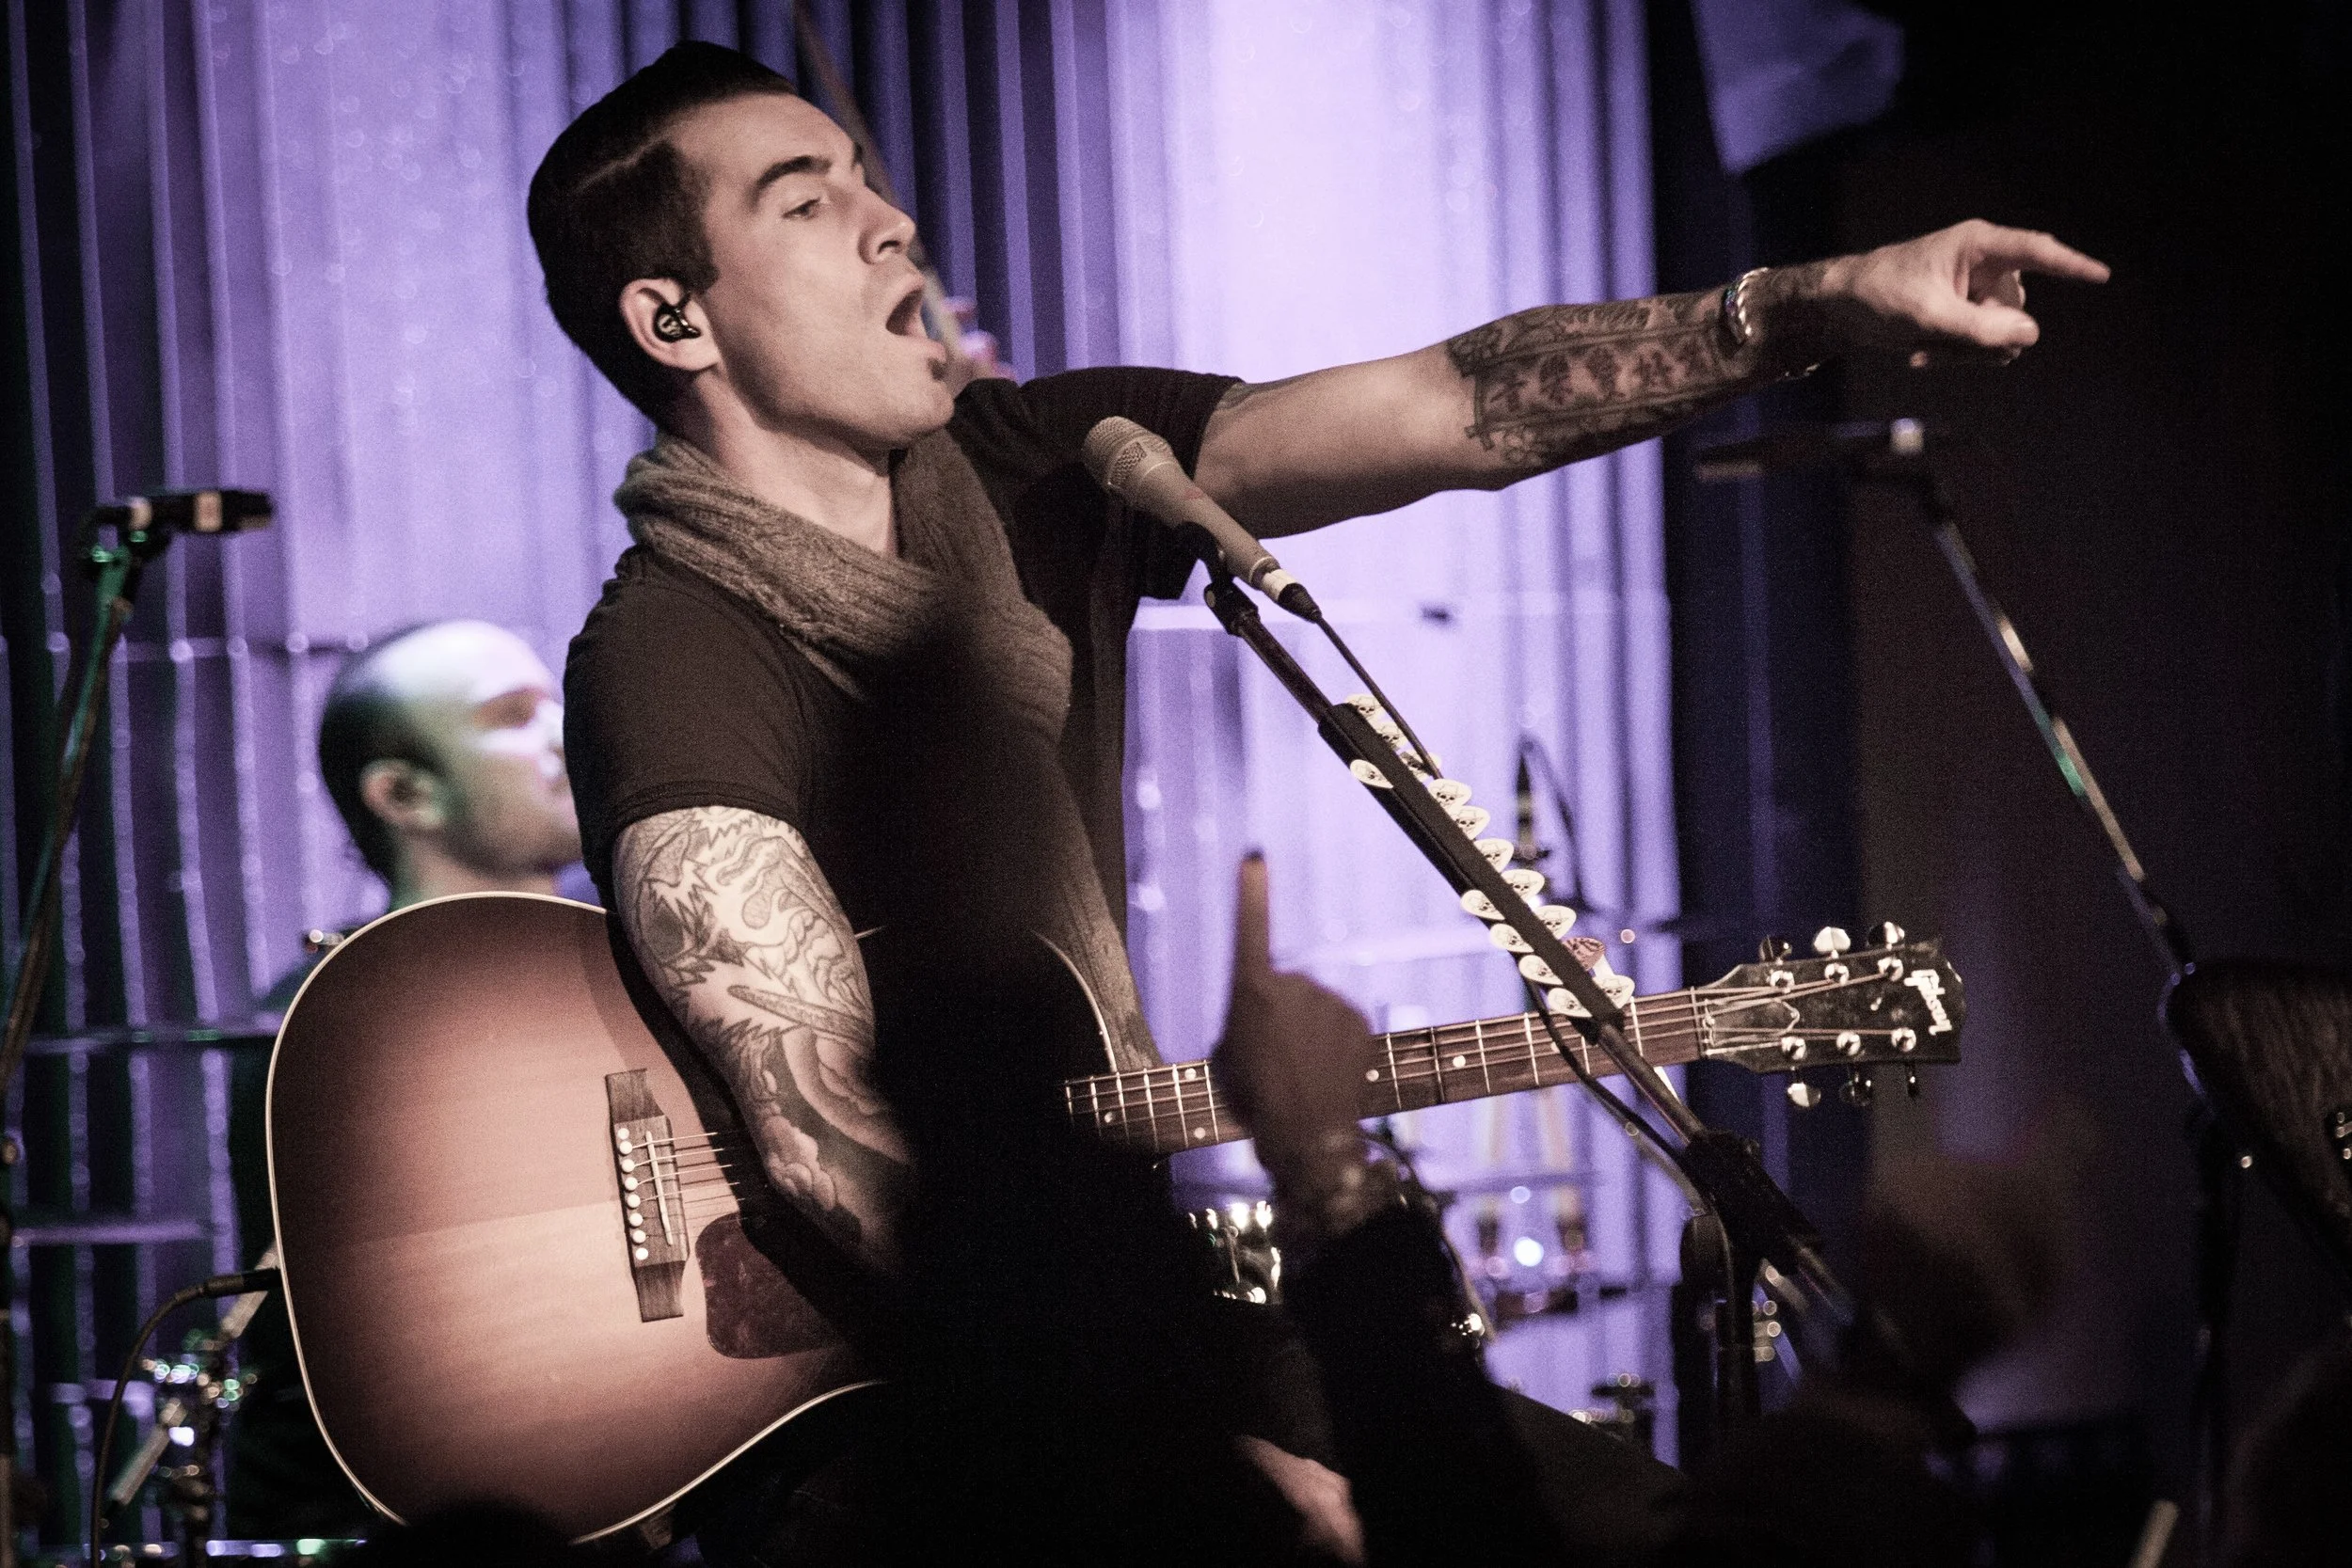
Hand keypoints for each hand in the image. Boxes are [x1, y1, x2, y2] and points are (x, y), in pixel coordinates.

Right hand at [1210, 854, 1376, 1176]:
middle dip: (1281, 1012)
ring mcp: (1331, 999)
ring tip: (1300, 1071)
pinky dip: (1336, 1040)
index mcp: (1252, 990)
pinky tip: (1326, 1071)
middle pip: (1286, 986)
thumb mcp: (1227, 1055)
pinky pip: (1341, 1021)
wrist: (1306, 1137)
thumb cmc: (1255, 1099)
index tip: (1255, 856)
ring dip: (1309, 1030)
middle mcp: (1295, 984)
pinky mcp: (1358, 1018)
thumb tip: (1265, 1014)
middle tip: (1273, 1057)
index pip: (1250, 928)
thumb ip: (1244, 1020)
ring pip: (1315, 1005)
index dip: (1251, 891)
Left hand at [1765, 219, 2109, 365]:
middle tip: (1943, 344)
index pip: (2037, 251)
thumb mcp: (1929, 317)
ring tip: (1926, 348)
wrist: (1839, 307)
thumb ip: (1981, 329)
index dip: (2071, 265)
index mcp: (1978, 245)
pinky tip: (1922, 357)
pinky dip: (1957, 355)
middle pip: (2017, 310)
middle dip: (1987, 337)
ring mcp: (1975, 291)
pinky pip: (1982, 344)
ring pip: (2002, 334)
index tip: (2102, 276)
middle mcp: (1983, 264)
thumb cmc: (1878, 296)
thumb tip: (2031, 335)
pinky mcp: (1964, 314)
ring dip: (1969, 352)